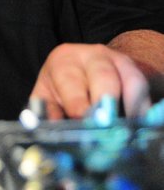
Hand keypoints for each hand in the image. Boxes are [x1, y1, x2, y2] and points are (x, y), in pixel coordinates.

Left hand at [29, 43, 149, 119]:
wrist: (83, 68)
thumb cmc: (60, 88)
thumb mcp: (46, 97)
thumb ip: (47, 114)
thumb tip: (51, 134)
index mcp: (63, 61)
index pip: (71, 81)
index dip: (78, 103)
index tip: (82, 121)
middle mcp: (91, 55)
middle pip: (103, 76)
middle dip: (106, 102)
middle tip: (106, 127)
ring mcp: (116, 60)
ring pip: (129, 80)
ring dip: (129, 107)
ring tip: (123, 130)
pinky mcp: (133, 70)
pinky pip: (142, 89)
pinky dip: (141, 108)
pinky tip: (134, 125)